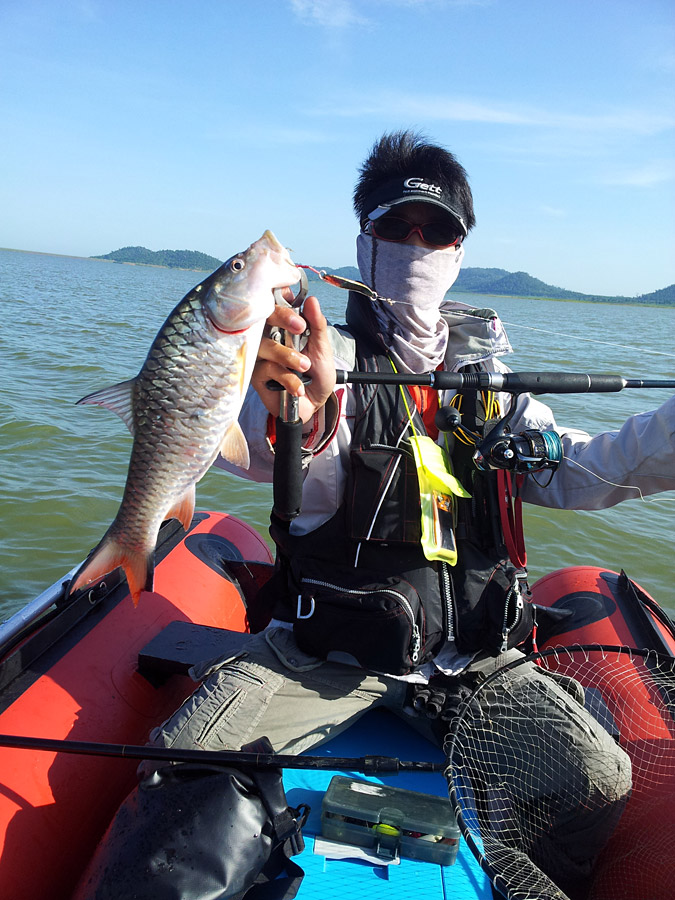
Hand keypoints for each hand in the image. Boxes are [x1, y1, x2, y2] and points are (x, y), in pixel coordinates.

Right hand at [251, 294, 335, 422]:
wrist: (314, 405)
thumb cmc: (317, 376)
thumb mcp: (323, 349)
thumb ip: (317, 325)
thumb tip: (312, 300)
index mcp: (285, 326)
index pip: (277, 304)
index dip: (282, 299)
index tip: (294, 302)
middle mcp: (269, 336)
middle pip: (264, 317)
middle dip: (282, 317)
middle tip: (299, 326)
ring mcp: (261, 355)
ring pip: (264, 345)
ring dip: (287, 355)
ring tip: (305, 367)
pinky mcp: (256, 374)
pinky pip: (266, 368)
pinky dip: (286, 378)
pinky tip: (298, 387)